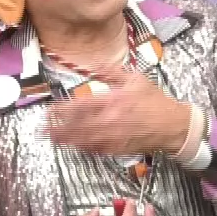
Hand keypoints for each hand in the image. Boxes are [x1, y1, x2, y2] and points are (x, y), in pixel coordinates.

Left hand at [47, 68, 193, 156]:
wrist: (174, 125)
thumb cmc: (155, 101)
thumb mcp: (135, 79)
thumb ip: (111, 72)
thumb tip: (93, 65)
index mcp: (113, 101)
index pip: (80, 106)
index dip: (61, 110)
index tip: (49, 111)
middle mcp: (110, 120)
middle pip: (76, 127)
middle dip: (57, 129)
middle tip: (42, 130)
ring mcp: (113, 137)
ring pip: (83, 141)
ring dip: (65, 140)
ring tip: (52, 139)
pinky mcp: (118, 149)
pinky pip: (95, 150)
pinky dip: (82, 148)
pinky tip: (73, 146)